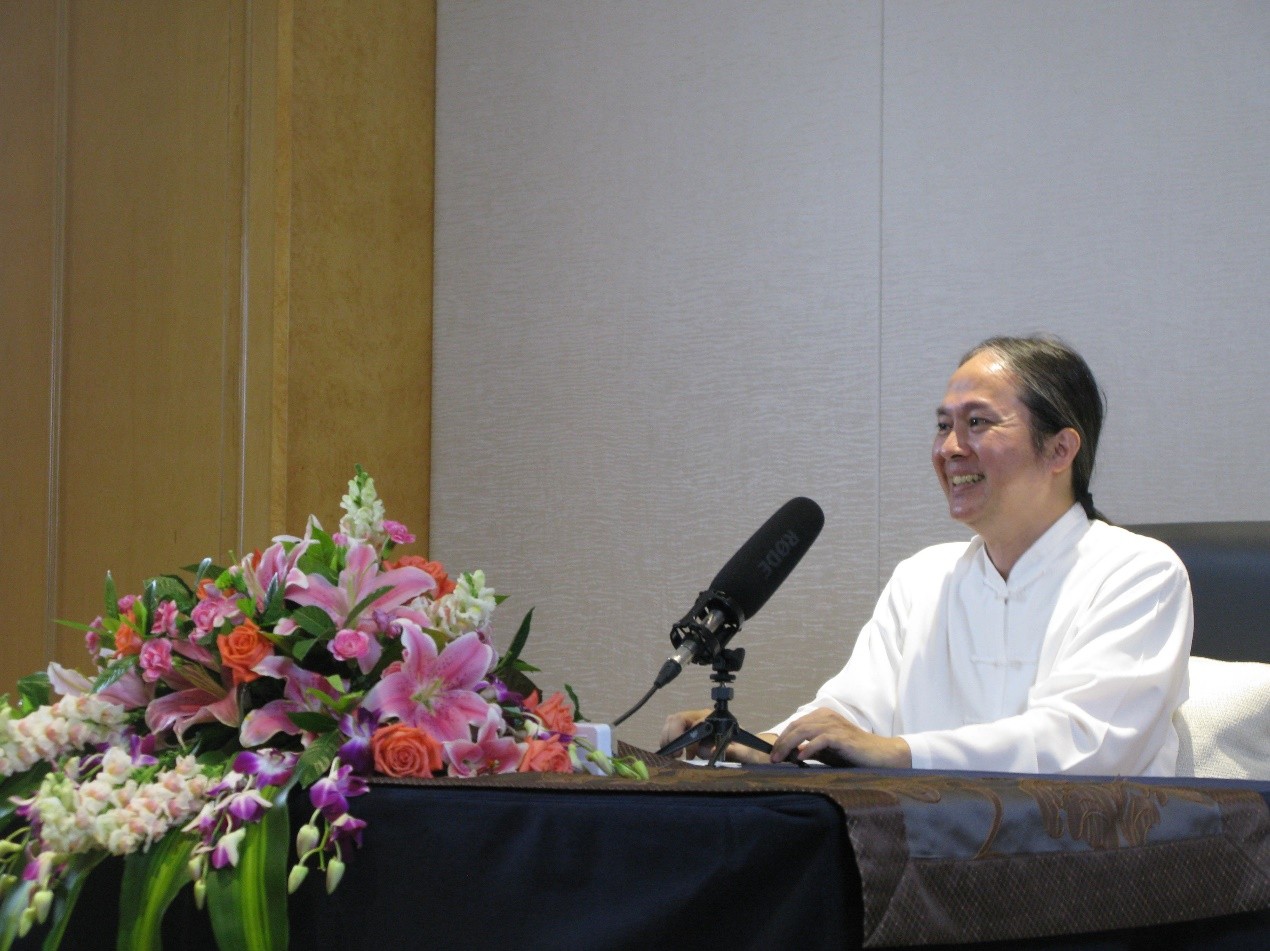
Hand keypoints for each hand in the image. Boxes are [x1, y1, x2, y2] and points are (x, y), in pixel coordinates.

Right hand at [660, 709, 774, 763]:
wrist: (749, 753)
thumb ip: (732, 751)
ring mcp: (695, 724)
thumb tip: (712, 750)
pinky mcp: (689, 732)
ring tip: (673, 755)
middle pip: (678, 718)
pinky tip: (675, 756)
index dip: (686, 736)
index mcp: (715, 720)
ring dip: (668, 738)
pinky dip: (669, 742)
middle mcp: (702, 718)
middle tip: (675, 754)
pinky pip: (672, 731)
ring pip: (672, 723)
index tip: (682, 752)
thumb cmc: (747, 752)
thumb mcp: (745, 753)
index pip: (695, 722)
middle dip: (671, 735)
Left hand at [768, 709, 911, 767]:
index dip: (782, 738)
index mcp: (822, 716)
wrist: (879, 755)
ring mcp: (834, 725)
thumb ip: (810, 748)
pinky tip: (800, 758)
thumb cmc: (852, 753)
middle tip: (773, 758)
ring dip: (789, 745)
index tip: (773, 753)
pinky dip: (808, 748)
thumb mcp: (827, 750)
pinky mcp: (842, 737)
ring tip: (780, 759)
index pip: (795, 724)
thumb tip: (789, 754)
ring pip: (804, 731)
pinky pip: (820, 740)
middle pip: (796, 727)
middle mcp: (827, 717)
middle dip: (781, 743)